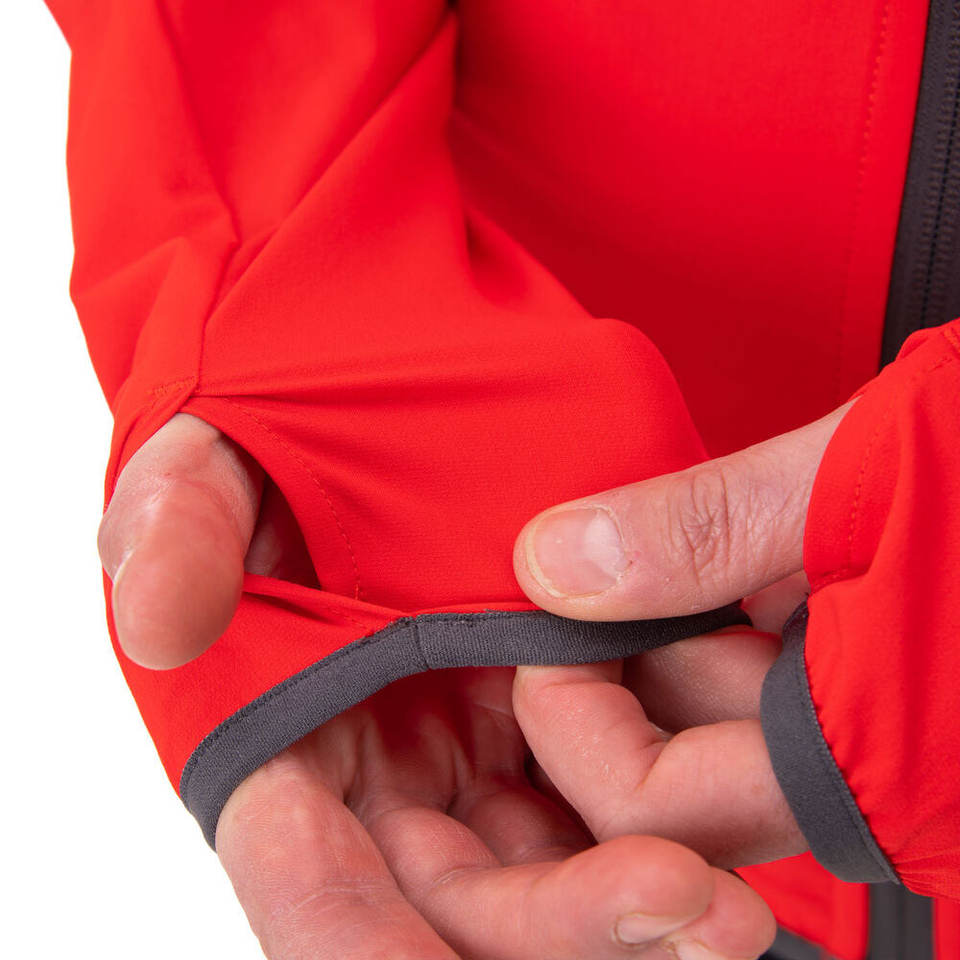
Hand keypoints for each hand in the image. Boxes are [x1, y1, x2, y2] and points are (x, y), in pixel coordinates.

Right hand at [98, 413, 776, 959]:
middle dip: (559, 929)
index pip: (312, 885)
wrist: (375, 406)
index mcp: (287, 744)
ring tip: (725, 903)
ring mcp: (477, 753)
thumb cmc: (274, 439)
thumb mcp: (213, 461)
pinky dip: (666, 824)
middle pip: (460, 906)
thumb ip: (177, 526)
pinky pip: (612, 798)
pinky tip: (728, 824)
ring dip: (630, 909)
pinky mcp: (555, 718)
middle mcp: (386, 776)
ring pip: (550, 873)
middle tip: (686, 904)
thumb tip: (157, 621)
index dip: (367, 951)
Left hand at [511, 404, 853, 869]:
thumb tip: (555, 564)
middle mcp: (867, 780)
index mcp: (864, 753)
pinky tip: (721, 564)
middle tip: (601, 573)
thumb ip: (702, 527)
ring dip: (662, 641)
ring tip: (678, 549)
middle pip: (665, 778)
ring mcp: (871, 746)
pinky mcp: (875, 703)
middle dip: (612, 673)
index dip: (572, 716)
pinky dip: (713, 632)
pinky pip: (756, 697)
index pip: (647, 807)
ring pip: (707, 734)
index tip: (556, 614)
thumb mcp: (852, 468)